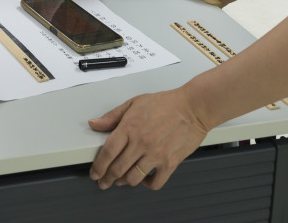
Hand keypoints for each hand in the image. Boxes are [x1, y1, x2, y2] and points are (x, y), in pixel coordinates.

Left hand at [88, 87, 207, 189]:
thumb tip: (94, 123)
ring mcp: (156, 154)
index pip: (107, 152)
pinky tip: (144, 179)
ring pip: (133, 178)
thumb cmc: (166, 103)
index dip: (98, 166)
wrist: (193, 107)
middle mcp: (141, 143)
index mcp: (130, 127)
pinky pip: (155, 182)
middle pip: (117, 169)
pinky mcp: (170, 163)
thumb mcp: (134, 103)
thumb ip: (112, 116)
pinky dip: (147, 184)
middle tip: (104, 182)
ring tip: (121, 181)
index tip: (95, 173)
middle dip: (107, 179)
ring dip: (124, 182)